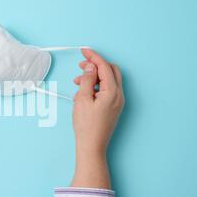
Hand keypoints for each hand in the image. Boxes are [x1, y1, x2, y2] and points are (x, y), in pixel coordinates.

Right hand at [71, 49, 124, 188]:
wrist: (92, 146)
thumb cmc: (86, 126)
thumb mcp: (82, 99)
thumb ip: (86, 79)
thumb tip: (90, 67)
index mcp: (112, 92)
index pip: (104, 67)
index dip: (93, 57)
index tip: (84, 51)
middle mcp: (118, 95)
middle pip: (111, 71)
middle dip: (96, 65)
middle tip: (81, 64)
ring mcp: (117, 102)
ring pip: (108, 80)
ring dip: (94, 76)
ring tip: (77, 82)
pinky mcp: (113, 107)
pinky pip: (107, 90)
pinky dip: (96, 86)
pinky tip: (83, 92)